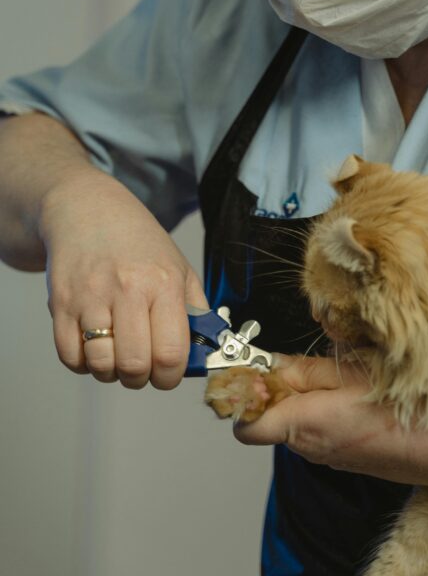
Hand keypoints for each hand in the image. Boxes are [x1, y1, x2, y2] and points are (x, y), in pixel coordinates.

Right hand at [38, 168, 209, 389]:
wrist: (87, 210)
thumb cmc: (137, 242)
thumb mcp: (178, 266)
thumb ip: (194, 309)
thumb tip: (204, 351)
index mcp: (164, 283)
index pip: (170, 353)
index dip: (170, 377)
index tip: (168, 375)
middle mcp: (128, 290)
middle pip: (134, 365)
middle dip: (140, 379)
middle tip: (141, 368)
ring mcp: (91, 297)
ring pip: (101, 365)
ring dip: (110, 373)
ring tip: (116, 355)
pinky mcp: (61, 303)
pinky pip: (70, 357)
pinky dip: (83, 364)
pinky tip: (93, 346)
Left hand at [231, 353, 427, 485]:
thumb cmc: (403, 407)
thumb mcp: (351, 372)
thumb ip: (306, 370)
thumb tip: (275, 365)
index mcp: (303, 425)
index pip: (247, 424)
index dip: (245, 397)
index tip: (254, 371)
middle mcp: (310, 449)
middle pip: (273, 418)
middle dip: (281, 389)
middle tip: (308, 363)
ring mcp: (330, 458)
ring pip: (300, 423)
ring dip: (308, 399)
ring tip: (341, 377)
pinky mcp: (349, 460)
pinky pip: (323, 432)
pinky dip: (328, 412)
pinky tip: (357, 396)